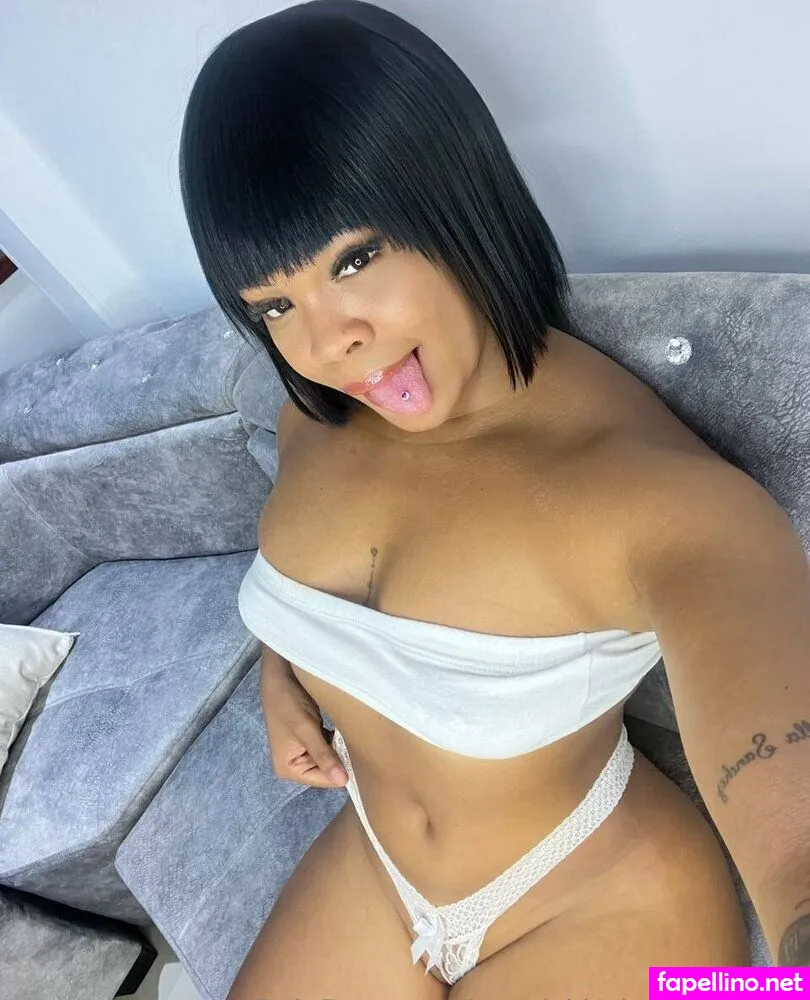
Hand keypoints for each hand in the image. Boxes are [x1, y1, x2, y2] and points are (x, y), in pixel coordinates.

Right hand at [261, 668, 348, 788]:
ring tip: (352, 737)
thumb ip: (323, 755)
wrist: (280, 676)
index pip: (323, 780)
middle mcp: (294, 766)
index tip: (360, 759)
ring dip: (340, 749)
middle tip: (357, 745)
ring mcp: (302, 753)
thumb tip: (342, 782)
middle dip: (340, 759)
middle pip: (326, 771)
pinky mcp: (310, 740)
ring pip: (330, 759)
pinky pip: (328, 748)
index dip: (341, 771)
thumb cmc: (288, 702)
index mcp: (288, 769)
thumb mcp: (306, 728)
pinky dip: (336, 741)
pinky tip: (343, 731)